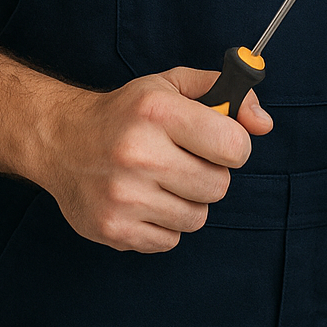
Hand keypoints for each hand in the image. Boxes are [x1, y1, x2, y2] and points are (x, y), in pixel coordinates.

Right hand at [33, 66, 272, 253]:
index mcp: (157, 111)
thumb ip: (226, 93)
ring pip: (197, 217)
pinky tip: (144, 200)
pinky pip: (170, 240)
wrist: (61, 141)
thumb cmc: (126, 113)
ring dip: (187, 201)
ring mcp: (124, 196)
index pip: (235, 145)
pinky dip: (164, 224)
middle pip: (218, 186)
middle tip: (184, 161)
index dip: (233, 145)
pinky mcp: (113, 229)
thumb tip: (264, 123)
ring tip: (162, 181)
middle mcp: (139, 153)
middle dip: (210, 174)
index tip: (218, 142)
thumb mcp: (172, 86)